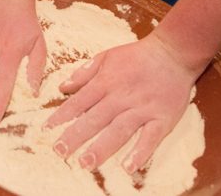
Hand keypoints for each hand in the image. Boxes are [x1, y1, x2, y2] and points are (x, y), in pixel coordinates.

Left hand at [44, 34, 200, 172]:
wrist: (173, 53)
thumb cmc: (138, 56)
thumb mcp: (107, 56)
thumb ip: (84, 72)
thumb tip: (62, 87)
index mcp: (106, 82)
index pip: (79, 102)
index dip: (62, 116)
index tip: (46, 130)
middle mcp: (121, 96)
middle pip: (95, 119)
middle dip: (75, 136)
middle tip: (59, 152)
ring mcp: (142, 108)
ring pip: (118, 130)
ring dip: (102, 147)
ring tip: (86, 163)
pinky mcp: (162, 118)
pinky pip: (150, 138)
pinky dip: (140, 152)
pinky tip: (129, 167)